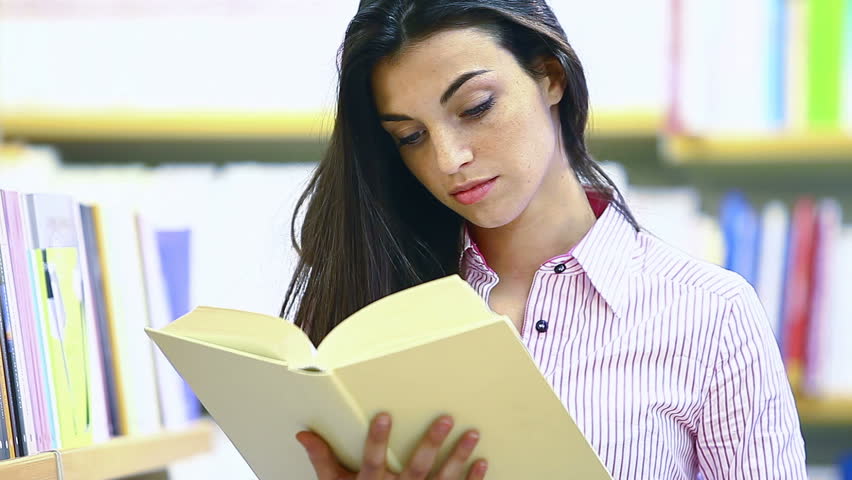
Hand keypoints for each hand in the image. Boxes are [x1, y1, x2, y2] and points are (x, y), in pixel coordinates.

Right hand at [296, 412, 487, 478]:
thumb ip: (322, 460)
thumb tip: (304, 434)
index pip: (373, 459)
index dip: (378, 439)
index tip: (385, 415)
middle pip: (416, 468)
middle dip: (431, 444)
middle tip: (446, 419)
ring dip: (459, 457)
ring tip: (473, 434)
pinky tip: (482, 463)